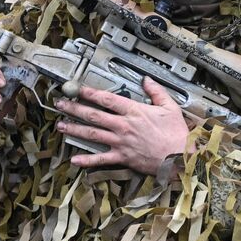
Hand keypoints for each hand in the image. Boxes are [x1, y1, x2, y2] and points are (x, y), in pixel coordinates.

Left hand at [55, 77, 190, 174]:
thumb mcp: (170, 107)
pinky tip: (74, 160)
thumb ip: (156, 91)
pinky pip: (101, 159)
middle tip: (60, 104)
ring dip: (75, 129)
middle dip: (74, 108)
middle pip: (94, 115)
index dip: (90, 92)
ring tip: (60, 125)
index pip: (107, 99)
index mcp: (134, 111)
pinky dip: (87, 160)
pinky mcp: (122, 157)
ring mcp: (120, 142)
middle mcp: (123, 126)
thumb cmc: (176, 133)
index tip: (78, 88)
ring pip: (92, 134)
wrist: (180, 157)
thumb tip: (146, 79)